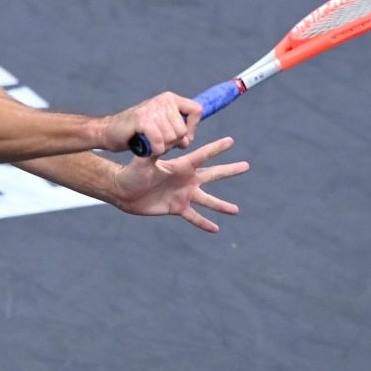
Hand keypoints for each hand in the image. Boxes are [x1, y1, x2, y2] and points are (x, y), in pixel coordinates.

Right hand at [101, 91, 199, 156]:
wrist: (109, 131)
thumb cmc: (136, 132)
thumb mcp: (162, 129)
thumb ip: (177, 133)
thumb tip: (187, 141)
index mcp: (170, 99)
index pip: (196, 110)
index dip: (192, 128)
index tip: (183, 139)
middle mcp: (163, 100)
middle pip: (182, 130)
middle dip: (173, 143)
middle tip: (159, 143)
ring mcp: (152, 108)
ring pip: (172, 137)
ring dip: (162, 148)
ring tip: (151, 144)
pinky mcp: (141, 119)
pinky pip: (159, 141)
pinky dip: (155, 150)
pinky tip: (148, 149)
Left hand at [107, 134, 248, 231]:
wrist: (124, 191)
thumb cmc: (132, 173)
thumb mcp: (143, 161)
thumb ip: (152, 152)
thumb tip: (157, 141)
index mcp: (181, 166)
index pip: (203, 155)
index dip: (217, 148)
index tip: (231, 140)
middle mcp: (186, 179)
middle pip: (213, 174)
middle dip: (229, 170)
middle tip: (246, 165)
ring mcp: (184, 194)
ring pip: (208, 200)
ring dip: (222, 205)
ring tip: (236, 210)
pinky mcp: (177, 208)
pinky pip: (194, 217)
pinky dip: (204, 223)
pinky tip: (216, 229)